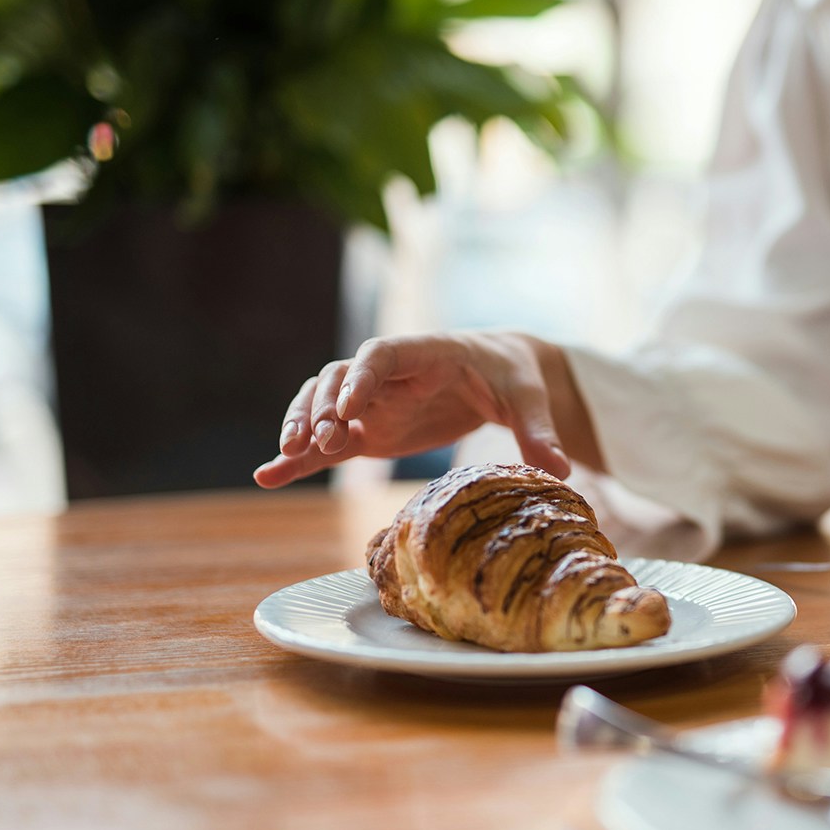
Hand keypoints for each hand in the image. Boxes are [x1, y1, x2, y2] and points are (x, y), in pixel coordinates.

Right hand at [253, 331, 598, 488]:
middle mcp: (388, 374)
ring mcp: (373, 403)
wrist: (504, 375)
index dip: (361, 377)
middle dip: (321, 406)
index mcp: (425, 351)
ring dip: (302, 427)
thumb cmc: (515, 376)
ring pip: (322, 407)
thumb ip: (538, 432)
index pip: (381, 354)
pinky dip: (298, 459)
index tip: (348, 406)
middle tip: (316, 440)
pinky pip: (326, 444)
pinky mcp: (369, 431)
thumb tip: (562, 471)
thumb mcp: (530, 399)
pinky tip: (267, 478)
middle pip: (339, 380)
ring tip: (290, 456)